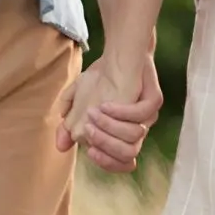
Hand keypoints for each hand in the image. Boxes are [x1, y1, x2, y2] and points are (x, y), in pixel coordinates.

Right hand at [56, 53, 160, 172]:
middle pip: (128, 154)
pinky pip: (141, 114)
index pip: (120, 162)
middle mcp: (137, 129)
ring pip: (135, 137)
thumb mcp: (79, 99)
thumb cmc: (101, 78)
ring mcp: (148, 116)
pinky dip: (121, 112)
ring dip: (111, 128)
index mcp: (122, 135)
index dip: (106, 162)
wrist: (120, 52)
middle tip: (88, 130)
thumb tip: (60, 146)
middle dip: (105, 145)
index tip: (88, 151)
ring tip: (93, 113)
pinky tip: (105, 104)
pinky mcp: (154, 100)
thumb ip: (69, 123)